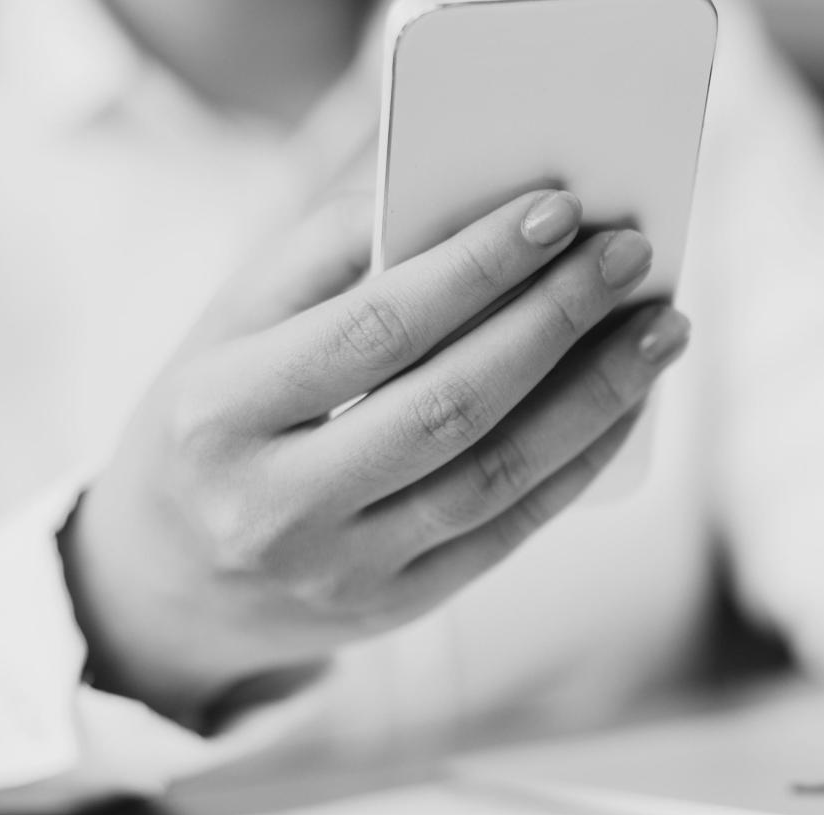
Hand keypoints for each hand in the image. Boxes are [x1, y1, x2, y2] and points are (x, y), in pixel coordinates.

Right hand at [61, 189, 688, 727]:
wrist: (162, 587)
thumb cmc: (211, 422)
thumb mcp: (224, 332)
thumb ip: (320, 257)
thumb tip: (454, 197)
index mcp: (218, 410)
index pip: (374, 329)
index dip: (476, 267)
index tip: (558, 208)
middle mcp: (275, 504)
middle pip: (450, 404)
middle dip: (555, 321)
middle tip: (630, 255)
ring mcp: (340, 570)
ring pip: (496, 475)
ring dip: (596, 395)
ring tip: (662, 327)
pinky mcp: (395, 608)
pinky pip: (510, 530)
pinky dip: (580, 460)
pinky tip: (628, 402)